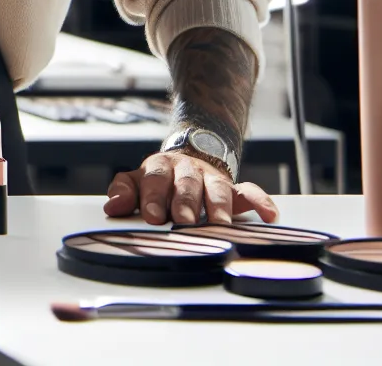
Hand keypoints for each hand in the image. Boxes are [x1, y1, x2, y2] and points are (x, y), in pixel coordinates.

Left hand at [102, 151, 278, 225]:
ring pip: (218, 188)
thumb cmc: (160, 180)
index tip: (153, 216)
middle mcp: (188, 170)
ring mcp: (213, 178)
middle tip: (184, 221)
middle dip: (186, 202)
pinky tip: (269, 216)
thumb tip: (113, 207)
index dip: (154, 196)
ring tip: (219, 225)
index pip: (156, 178)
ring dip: (219, 206)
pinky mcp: (235, 189)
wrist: (191, 156)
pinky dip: (261, 202)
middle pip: (187, 183)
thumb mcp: (137, 182)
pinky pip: (251, 192)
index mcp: (161, 167)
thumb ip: (124, 192)